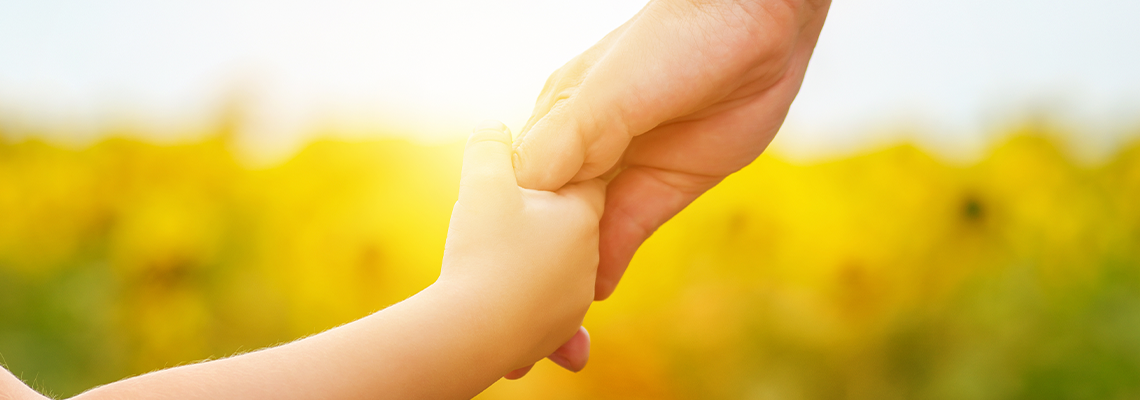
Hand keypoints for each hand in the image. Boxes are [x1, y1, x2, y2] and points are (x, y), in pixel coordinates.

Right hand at [440, 120, 604, 365]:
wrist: (471, 337)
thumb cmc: (484, 253)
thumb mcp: (485, 180)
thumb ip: (490, 146)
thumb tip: (492, 128)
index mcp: (581, 216)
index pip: (579, 181)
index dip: (547, 176)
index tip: (514, 177)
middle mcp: (587, 260)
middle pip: (564, 228)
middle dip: (536, 224)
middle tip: (493, 223)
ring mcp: (574, 303)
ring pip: (551, 273)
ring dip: (528, 272)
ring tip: (494, 268)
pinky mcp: (556, 337)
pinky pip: (542, 318)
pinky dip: (526, 312)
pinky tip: (509, 309)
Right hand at [506, 0, 829, 377]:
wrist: (758, 26)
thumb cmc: (675, 41)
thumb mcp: (616, 87)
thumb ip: (574, 135)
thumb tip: (525, 187)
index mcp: (560, 115)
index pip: (521, 179)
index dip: (508, 224)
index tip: (490, 266)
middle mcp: (587, 145)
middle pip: (550, 214)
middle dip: (534, 259)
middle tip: (519, 307)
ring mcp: (626, 167)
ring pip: (587, 230)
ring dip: (571, 271)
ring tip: (553, 317)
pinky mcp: (666, 186)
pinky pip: (629, 232)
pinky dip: (609, 262)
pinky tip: (593, 293)